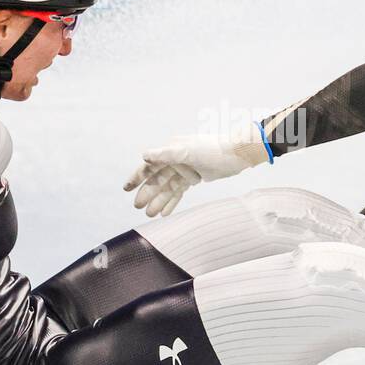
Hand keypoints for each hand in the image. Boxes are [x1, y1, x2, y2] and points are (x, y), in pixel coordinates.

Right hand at [124, 121, 270, 216]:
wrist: (238, 154)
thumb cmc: (214, 150)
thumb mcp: (189, 152)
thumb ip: (165, 154)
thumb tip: (144, 156)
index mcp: (171, 150)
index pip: (150, 165)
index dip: (137, 177)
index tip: (126, 188)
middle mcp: (175, 159)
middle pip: (158, 179)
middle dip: (148, 193)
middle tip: (138, 207)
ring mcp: (185, 168)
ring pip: (168, 187)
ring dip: (159, 200)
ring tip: (150, 215)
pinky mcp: (195, 177)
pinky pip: (180, 190)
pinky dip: (173, 201)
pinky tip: (165, 213)